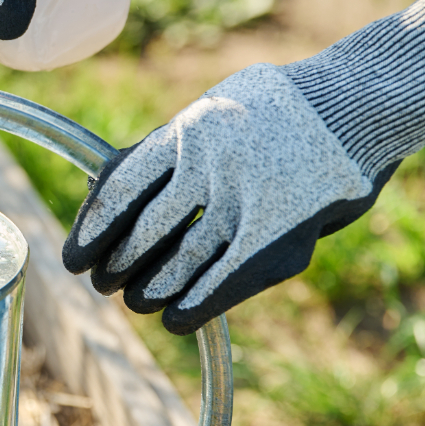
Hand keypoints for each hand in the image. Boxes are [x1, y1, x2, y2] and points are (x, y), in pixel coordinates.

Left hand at [63, 0, 424, 334]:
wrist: (350, 108)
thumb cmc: (268, 111)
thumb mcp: (207, 114)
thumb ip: (158, 151)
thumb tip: (98, 190)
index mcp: (185, 131)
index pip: (119, 191)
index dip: (91, 231)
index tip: (74, 258)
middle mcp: (212, 168)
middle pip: (142, 234)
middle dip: (114, 266)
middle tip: (100, 281)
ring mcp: (247, 204)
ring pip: (178, 264)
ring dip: (148, 290)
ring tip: (134, 299)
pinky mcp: (280, 238)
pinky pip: (220, 284)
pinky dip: (191, 308)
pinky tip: (173, 318)